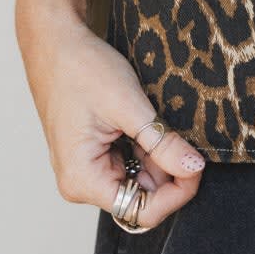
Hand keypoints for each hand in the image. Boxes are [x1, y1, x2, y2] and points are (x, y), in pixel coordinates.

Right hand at [13, 0, 206, 228]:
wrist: (56, 42)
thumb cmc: (81, 69)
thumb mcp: (129, 106)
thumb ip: (162, 143)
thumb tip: (194, 168)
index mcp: (82, 180)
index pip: (141, 211)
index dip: (176, 192)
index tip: (198, 164)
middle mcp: (81, 183)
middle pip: (143, 198)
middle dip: (170, 171)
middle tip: (183, 136)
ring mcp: (88, 170)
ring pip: (140, 180)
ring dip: (160, 157)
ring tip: (159, 121)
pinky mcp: (95, 156)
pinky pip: (131, 164)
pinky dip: (148, 147)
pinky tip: (148, 122)